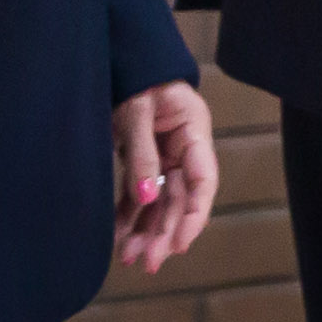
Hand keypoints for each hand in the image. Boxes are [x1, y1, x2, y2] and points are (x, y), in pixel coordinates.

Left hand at [112, 80, 219, 272]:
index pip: (203, 181)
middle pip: (180, 198)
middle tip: (149, 262)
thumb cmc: (134, 77)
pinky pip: (138, 194)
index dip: (194, 216)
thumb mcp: (135, 112)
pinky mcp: (142, 160)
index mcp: (193, 131)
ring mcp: (163, 156)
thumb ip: (142, 154)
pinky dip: (128, 215)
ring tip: (129, 258)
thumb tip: (146, 196)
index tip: (180, 244)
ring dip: (146, 231)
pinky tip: (118, 237)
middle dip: (165, 232)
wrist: (119, 58)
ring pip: (160, 202)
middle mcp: (182, 148)